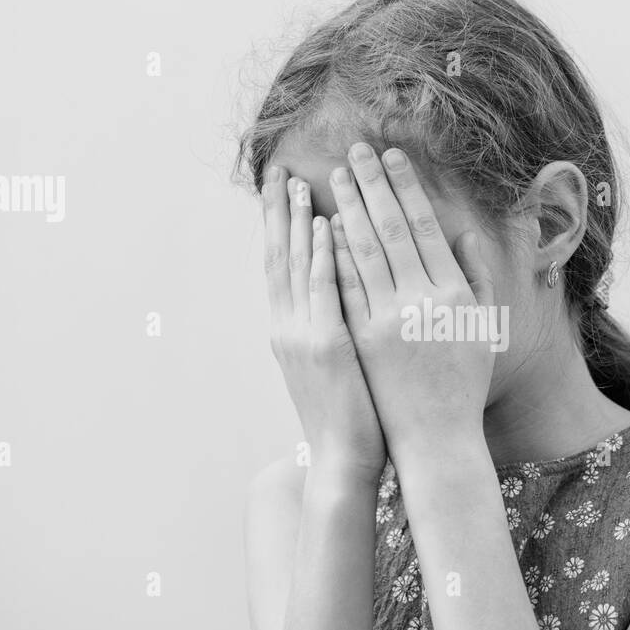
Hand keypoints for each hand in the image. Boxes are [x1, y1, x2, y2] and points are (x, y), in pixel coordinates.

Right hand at [262, 166, 385, 484]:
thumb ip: (335, 322)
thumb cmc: (352, 413)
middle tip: (277, 169)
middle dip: (278, 211)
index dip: (281, 226)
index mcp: (292, 328)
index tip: (283, 187)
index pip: (283, 266)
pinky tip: (326, 224)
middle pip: (280, 257)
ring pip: (297, 265)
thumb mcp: (337, 361)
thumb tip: (343, 293)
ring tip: (298, 180)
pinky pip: (324, 290)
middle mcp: (289, 326)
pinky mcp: (326, 346)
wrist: (343, 460)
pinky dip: (322, 254)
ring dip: (297, 220)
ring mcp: (303, 335)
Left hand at [328, 143, 496, 462]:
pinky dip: (332, 253)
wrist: (436, 437)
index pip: (425, 226)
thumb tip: (462, 232)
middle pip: (391, 229)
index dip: (407, 187)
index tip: (393, 156)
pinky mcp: (360, 339)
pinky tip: (321, 227)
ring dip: (347, 208)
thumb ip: (475, 277)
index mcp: (453, 293)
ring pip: (363, 251)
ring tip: (334, 177)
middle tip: (356, 150)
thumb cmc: (462, 382)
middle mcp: (421, 300)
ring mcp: (387, 320)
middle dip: (372, 185)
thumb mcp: (481, 327)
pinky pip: (344, 286)